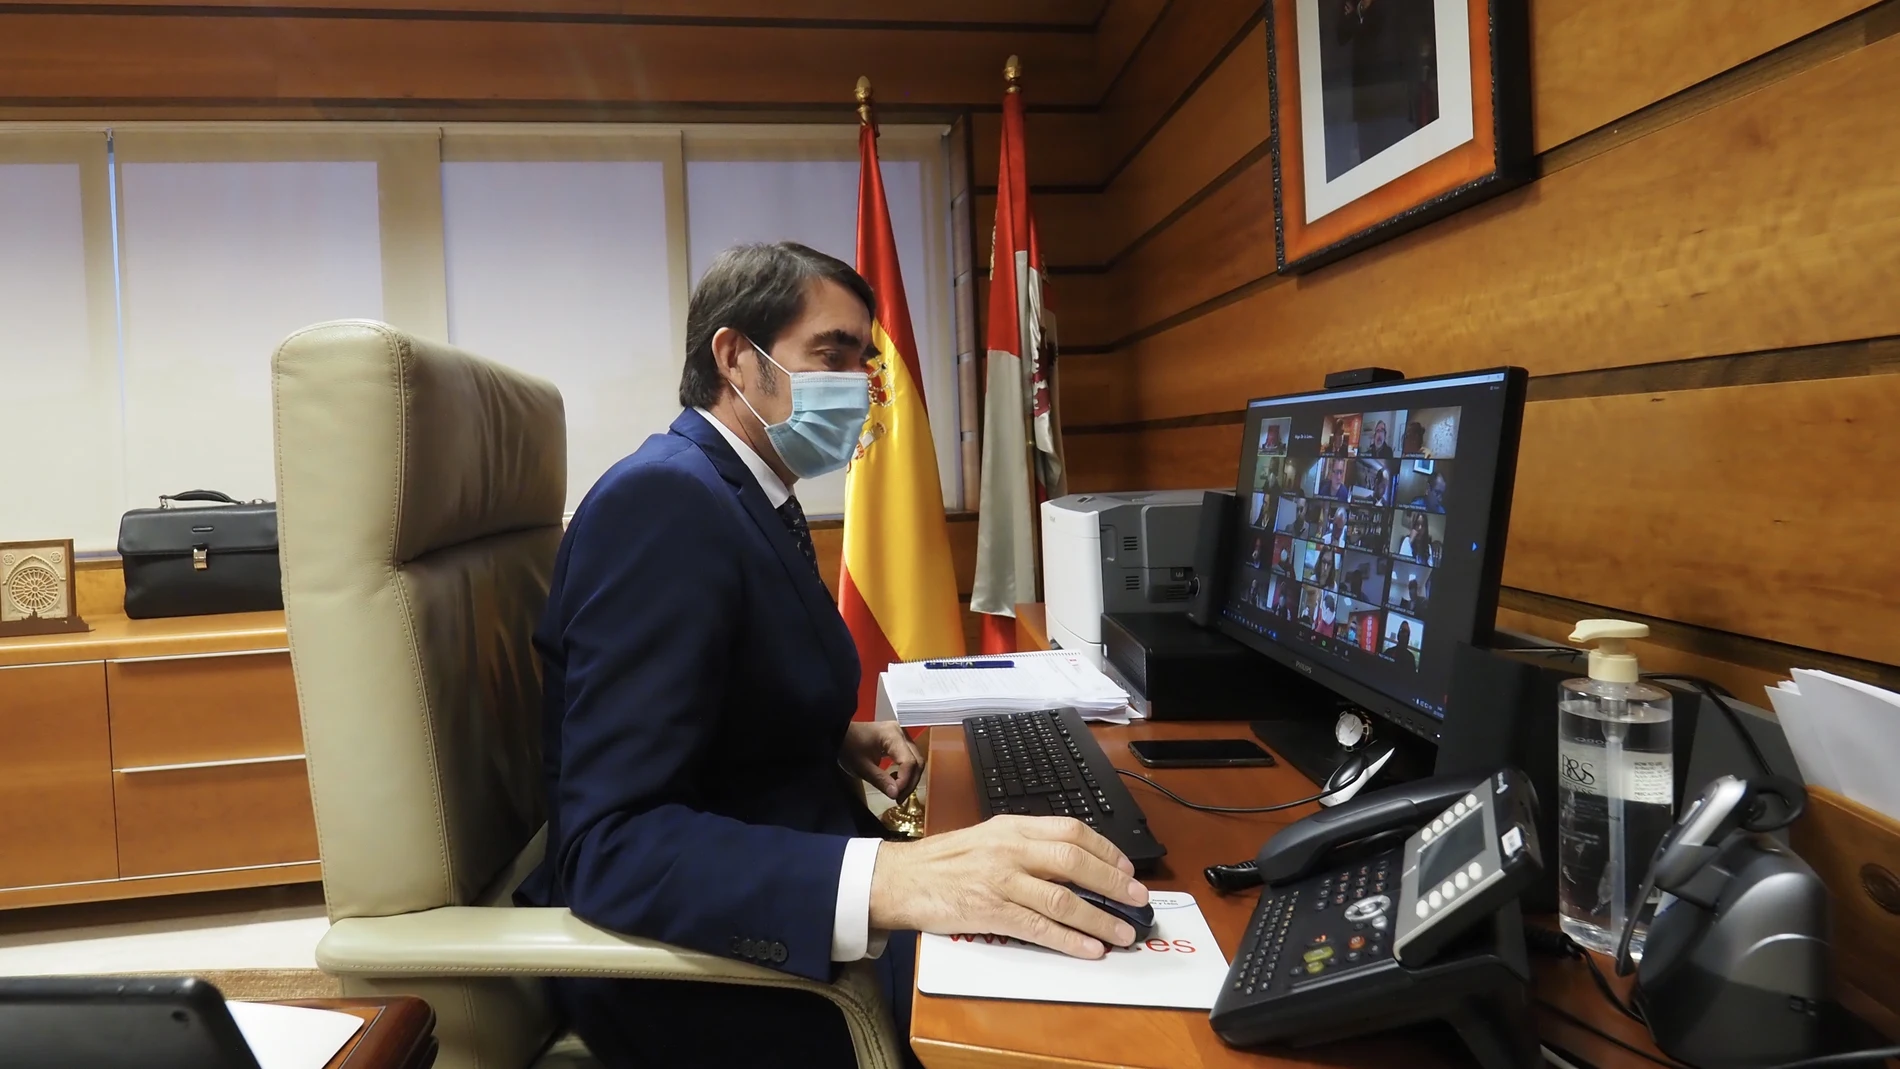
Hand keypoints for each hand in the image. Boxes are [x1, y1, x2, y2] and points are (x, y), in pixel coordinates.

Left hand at [840, 720, 921, 800]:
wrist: (839, 734)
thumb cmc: (849, 748)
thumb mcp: (861, 767)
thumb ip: (880, 780)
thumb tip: (896, 794)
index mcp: (892, 735)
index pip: (908, 761)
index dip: (905, 780)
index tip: (896, 796)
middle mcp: (901, 733)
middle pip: (917, 760)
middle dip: (910, 782)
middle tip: (899, 798)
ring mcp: (902, 736)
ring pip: (916, 760)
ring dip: (910, 779)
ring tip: (898, 793)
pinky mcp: (900, 741)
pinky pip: (910, 758)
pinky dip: (906, 772)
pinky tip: (896, 781)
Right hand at [868, 816, 1150, 958]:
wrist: (900, 878)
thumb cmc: (944, 861)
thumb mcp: (989, 838)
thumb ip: (1026, 844)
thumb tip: (1073, 862)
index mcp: (1012, 826)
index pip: (1071, 830)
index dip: (1106, 850)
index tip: (1126, 867)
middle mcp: (1010, 848)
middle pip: (1074, 861)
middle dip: (1113, 882)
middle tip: (1138, 898)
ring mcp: (1000, 880)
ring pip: (1062, 898)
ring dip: (1099, 918)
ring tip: (1123, 932)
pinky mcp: (989, 910)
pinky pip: (1038, 927)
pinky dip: (1068, 939)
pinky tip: (1089, 948)